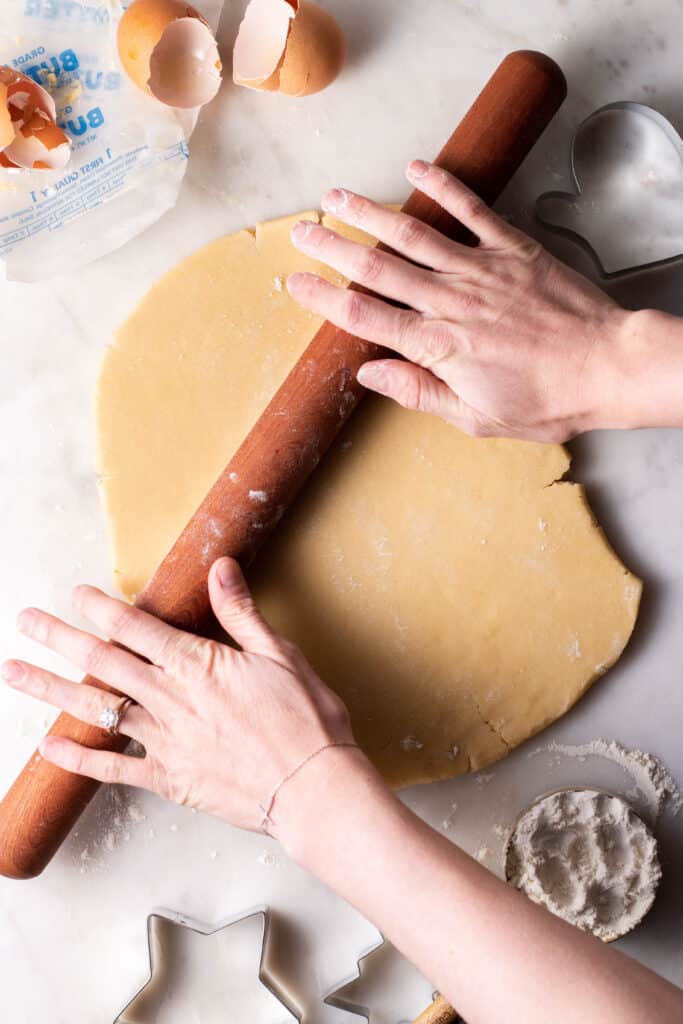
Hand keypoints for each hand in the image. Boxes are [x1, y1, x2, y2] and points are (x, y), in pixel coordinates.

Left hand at [1, 558, 358, 837]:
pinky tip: (48, 749)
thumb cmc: (306, 719)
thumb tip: (221, 567)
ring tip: (16, 672)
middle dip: (59, 637)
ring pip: (96, 708)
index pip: (135, 627)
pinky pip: (112, 768)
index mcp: (196, 664)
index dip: (100, 607)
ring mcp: (164, 740)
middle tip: (25, 621)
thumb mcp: (280, 654)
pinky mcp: (168, 777)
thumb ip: (241, 613)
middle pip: (103, 661)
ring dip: (52, 689)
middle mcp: (170, 698)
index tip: (74, 594)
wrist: (313, 787)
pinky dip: (78, 759)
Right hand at [287, 160, 631, 441]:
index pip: (364, 316)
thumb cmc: (545, 400)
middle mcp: (451, 301)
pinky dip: (444, 186)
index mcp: (438, 346)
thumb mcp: (475, 417)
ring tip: (336, 196)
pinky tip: (415, 168)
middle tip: (301, 231)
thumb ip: (418, 392)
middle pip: (377, 268)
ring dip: (370, 213)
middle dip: (333, 247)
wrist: (607, 367)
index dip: (323, 298)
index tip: (295, 282)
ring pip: (414, 235)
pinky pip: (473, 210)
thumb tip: (368, 373)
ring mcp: (481, 269)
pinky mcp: (513, 249)